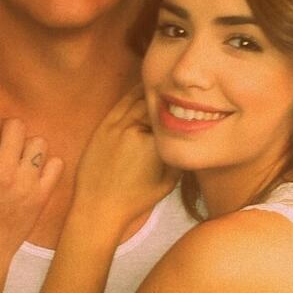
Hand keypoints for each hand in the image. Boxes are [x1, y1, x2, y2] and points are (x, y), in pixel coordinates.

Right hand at [0, 106, 61, 292]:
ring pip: (37, 142)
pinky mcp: (42, 196)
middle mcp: (4, 171)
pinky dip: (45, 163)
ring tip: (14, 155)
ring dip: (25, 144)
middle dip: (3, 126)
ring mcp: (27, 184)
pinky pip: (55, 164)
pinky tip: (31, 170)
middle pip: (15, 125)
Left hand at [73, 86, 178, 227]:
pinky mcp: (104, 127)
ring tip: (165, 85)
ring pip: (139, 100)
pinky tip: (142, 88)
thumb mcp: (169, 182)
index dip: (184, 108)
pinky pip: (121, 103)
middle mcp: (135, 130)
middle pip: (157, 104)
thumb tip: (188, 136)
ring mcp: (117, 126)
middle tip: (180, 90)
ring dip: (152, 92)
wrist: (99, 207)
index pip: (174, 116)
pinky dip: (133, 94)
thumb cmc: (135, 199)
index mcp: (155, 144)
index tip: (193, 102)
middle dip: (169, 98)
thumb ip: (179, 156)